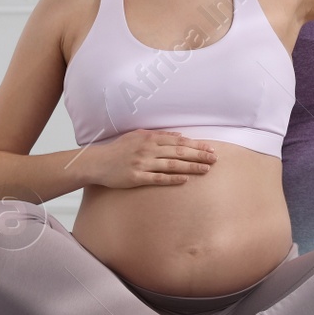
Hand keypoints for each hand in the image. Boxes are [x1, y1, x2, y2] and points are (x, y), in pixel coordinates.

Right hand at [87, 130, 218, 188]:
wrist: (98, 162)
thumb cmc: (119, 149)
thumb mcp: (137, 136)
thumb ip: (158, 135)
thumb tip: (179, 136)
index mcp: (150, 138)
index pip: (179, 142)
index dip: (196, 145)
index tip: (211, 148)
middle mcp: (148, 150)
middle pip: (179, 152)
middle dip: (199, 155)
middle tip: (215, 159)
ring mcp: (143, 164)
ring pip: (172, 165)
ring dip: (191, 167)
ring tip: (206, 169)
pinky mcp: (136, 177)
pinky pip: (158, 178)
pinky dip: (173, 178)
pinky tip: (185, 179)